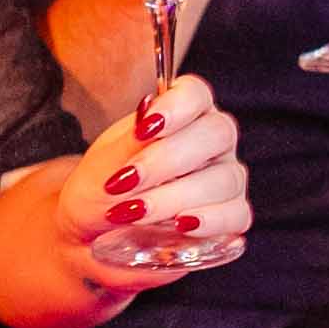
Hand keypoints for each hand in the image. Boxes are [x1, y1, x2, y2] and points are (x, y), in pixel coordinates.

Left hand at [61, 75, 252, 282]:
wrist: (92, 233)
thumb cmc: (100, 190)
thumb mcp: (102, 166)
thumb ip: (128, 143)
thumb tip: (149, 110)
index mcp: (182, 114)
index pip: (196, 94)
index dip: (176, 107)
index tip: (144, 128)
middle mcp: (212, 142)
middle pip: (217, 133)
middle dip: (168, 160)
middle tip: (126, 182)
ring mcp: (226, 179)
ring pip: (224, 178)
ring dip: (176, 197)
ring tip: (135, 213)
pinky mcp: (230, 217)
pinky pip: (236, 215)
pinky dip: (210, 220)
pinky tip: (181, 225)